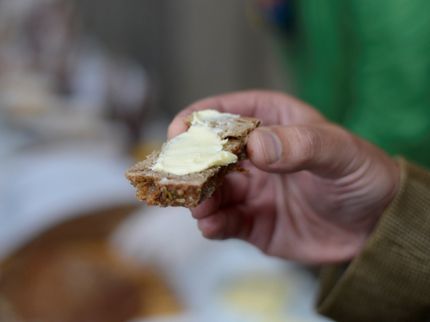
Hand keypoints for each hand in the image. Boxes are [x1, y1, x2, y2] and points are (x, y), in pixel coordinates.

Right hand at [168, 91, 399, 263]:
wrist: (376, 226)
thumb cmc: (362, 175)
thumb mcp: (340, 152)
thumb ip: (302, 145)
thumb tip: (255, 147)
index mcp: (271, 121)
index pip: (226, 112)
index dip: (197, 119)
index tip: (178, 132)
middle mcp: (254, 155)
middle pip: (208, 154)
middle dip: (189, 164)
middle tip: (178, 177)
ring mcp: (252, 189)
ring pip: (212, 191)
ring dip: (199, 198)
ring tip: (199, 208)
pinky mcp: (253, 222)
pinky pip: (226, 222)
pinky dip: (214, 224)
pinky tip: (212, 227)